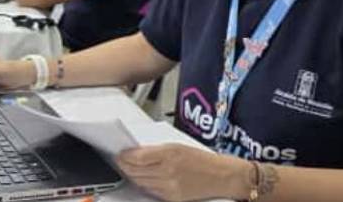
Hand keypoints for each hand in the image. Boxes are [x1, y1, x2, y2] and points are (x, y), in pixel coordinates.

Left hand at [116, 144, 250, 201]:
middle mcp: (168, 170)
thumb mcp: (178, 146)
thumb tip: (135, 153)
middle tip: (120, 161)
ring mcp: (169, 186)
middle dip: (124, 166)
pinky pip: (151, 191)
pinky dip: (144, 185)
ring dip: (132, 176)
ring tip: (130, 170)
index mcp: (169, 153)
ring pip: (140, 182)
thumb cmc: (203, 159)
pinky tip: (144, 179)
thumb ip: (156, 150)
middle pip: (134, 171)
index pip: (136, 157)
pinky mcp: (172, 197)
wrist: (223, 176)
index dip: (123, 157)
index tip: (119, 154)